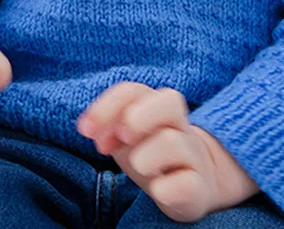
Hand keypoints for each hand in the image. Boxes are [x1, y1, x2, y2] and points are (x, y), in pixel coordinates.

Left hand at [77, 83, 257, 222]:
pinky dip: (166, 189)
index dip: (106, 106)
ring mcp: (192, 154)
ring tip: (138, 166)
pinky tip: (157, 191)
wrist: (192, 183)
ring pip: (173, 142)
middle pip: (170, 101)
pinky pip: (187, 184)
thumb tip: (90, 129)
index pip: (133, 91)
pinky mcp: (199, 188)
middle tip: (122, 137)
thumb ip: (109, 127)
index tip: (85, 130)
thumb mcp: (126, 136)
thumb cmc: (150, 153)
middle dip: (140, 116)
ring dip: (146, 156)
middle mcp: (178, 125)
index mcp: (156, 106)